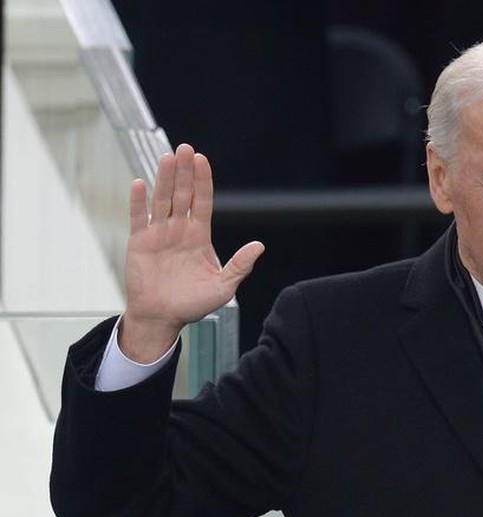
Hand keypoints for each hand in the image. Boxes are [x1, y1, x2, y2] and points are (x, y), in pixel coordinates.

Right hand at [120, 144, 263, 361]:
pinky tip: (140, 183)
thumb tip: (259, 246)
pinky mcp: (139, 241)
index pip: (203, 202)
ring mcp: (158, 233)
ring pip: (162, 200)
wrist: (163, 317)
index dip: (203, 181)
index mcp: (199, 236)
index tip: (203, 160)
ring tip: (168, 157)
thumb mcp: (224, 286)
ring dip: (164, 178)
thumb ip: (240, 265)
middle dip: (185, 172)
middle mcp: (179, 230)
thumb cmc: (193, 304)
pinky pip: (138, 217)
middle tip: (186, 148)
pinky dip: (138, 201)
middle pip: (182, 194)